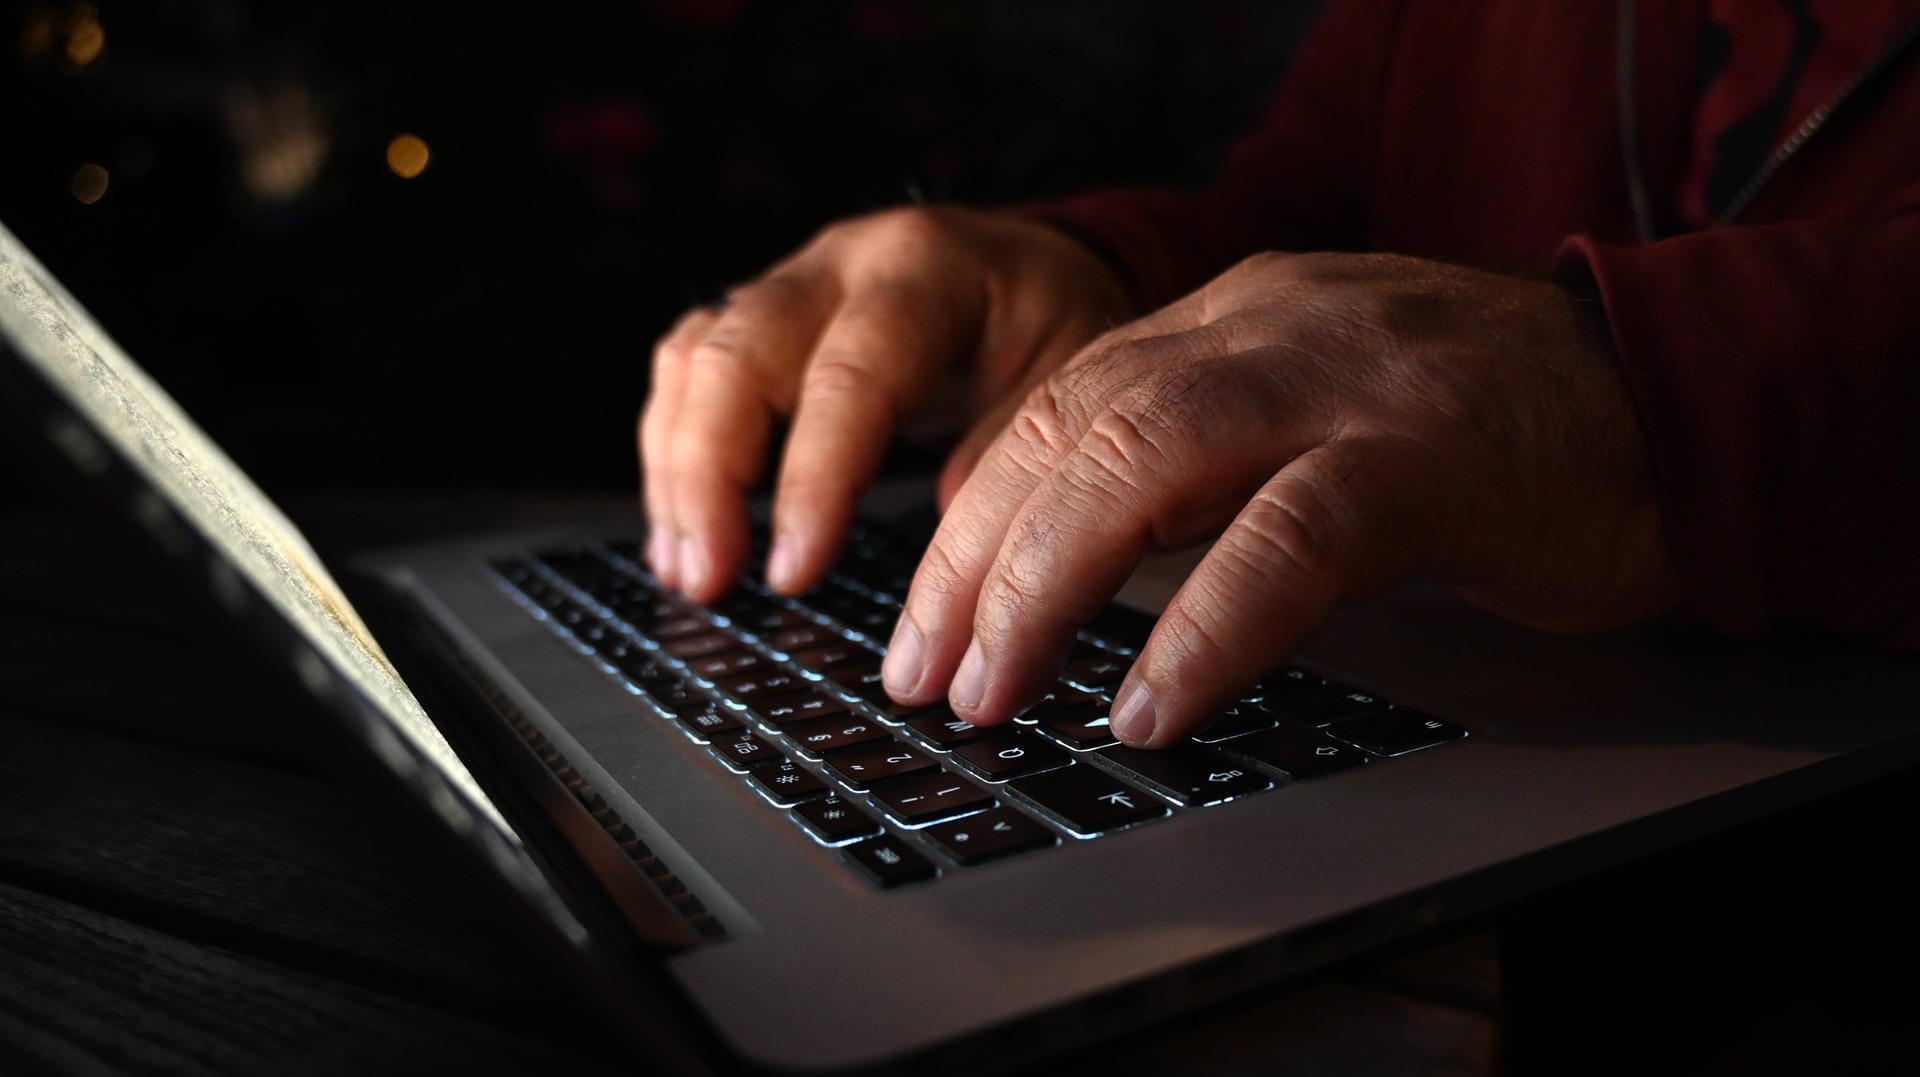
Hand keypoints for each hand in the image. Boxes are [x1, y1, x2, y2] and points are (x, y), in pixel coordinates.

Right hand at [638, 206, 1132, 602]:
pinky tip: (680, 534)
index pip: (849, 375)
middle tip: (711, 581)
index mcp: (923, 270)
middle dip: (710, 477)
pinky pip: (685, 373)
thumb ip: (1008, 449)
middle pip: (737, 357)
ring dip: (677, 474)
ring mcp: (785, 284)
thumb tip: (950, 549)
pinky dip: (671, 455)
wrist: (1027, 265)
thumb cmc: (1048, 322)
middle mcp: (837, 264)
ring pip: (694, 363)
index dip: (813, 479)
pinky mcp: (753, 318)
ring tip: (689, 573)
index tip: (795, 573)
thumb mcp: (1069, 372)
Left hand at [880, 252, 1675, 746]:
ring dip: (1045, 583)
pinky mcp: (1431, 456)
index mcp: (1235, 319)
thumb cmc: (1488, 436)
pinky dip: (1204, 628)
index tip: (920, 613)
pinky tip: (1152, 707)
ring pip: (1147, 457)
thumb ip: (1207, 469)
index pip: (1058, 400)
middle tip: (923, 673)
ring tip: (993, 691)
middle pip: (1072, 425)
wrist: (1678, 398)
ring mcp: (1351, 381)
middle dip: (974, 558)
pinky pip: (1290, 538)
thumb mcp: (1315, 424)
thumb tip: (1072, 569)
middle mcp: (1271, 328)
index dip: (972, 512)